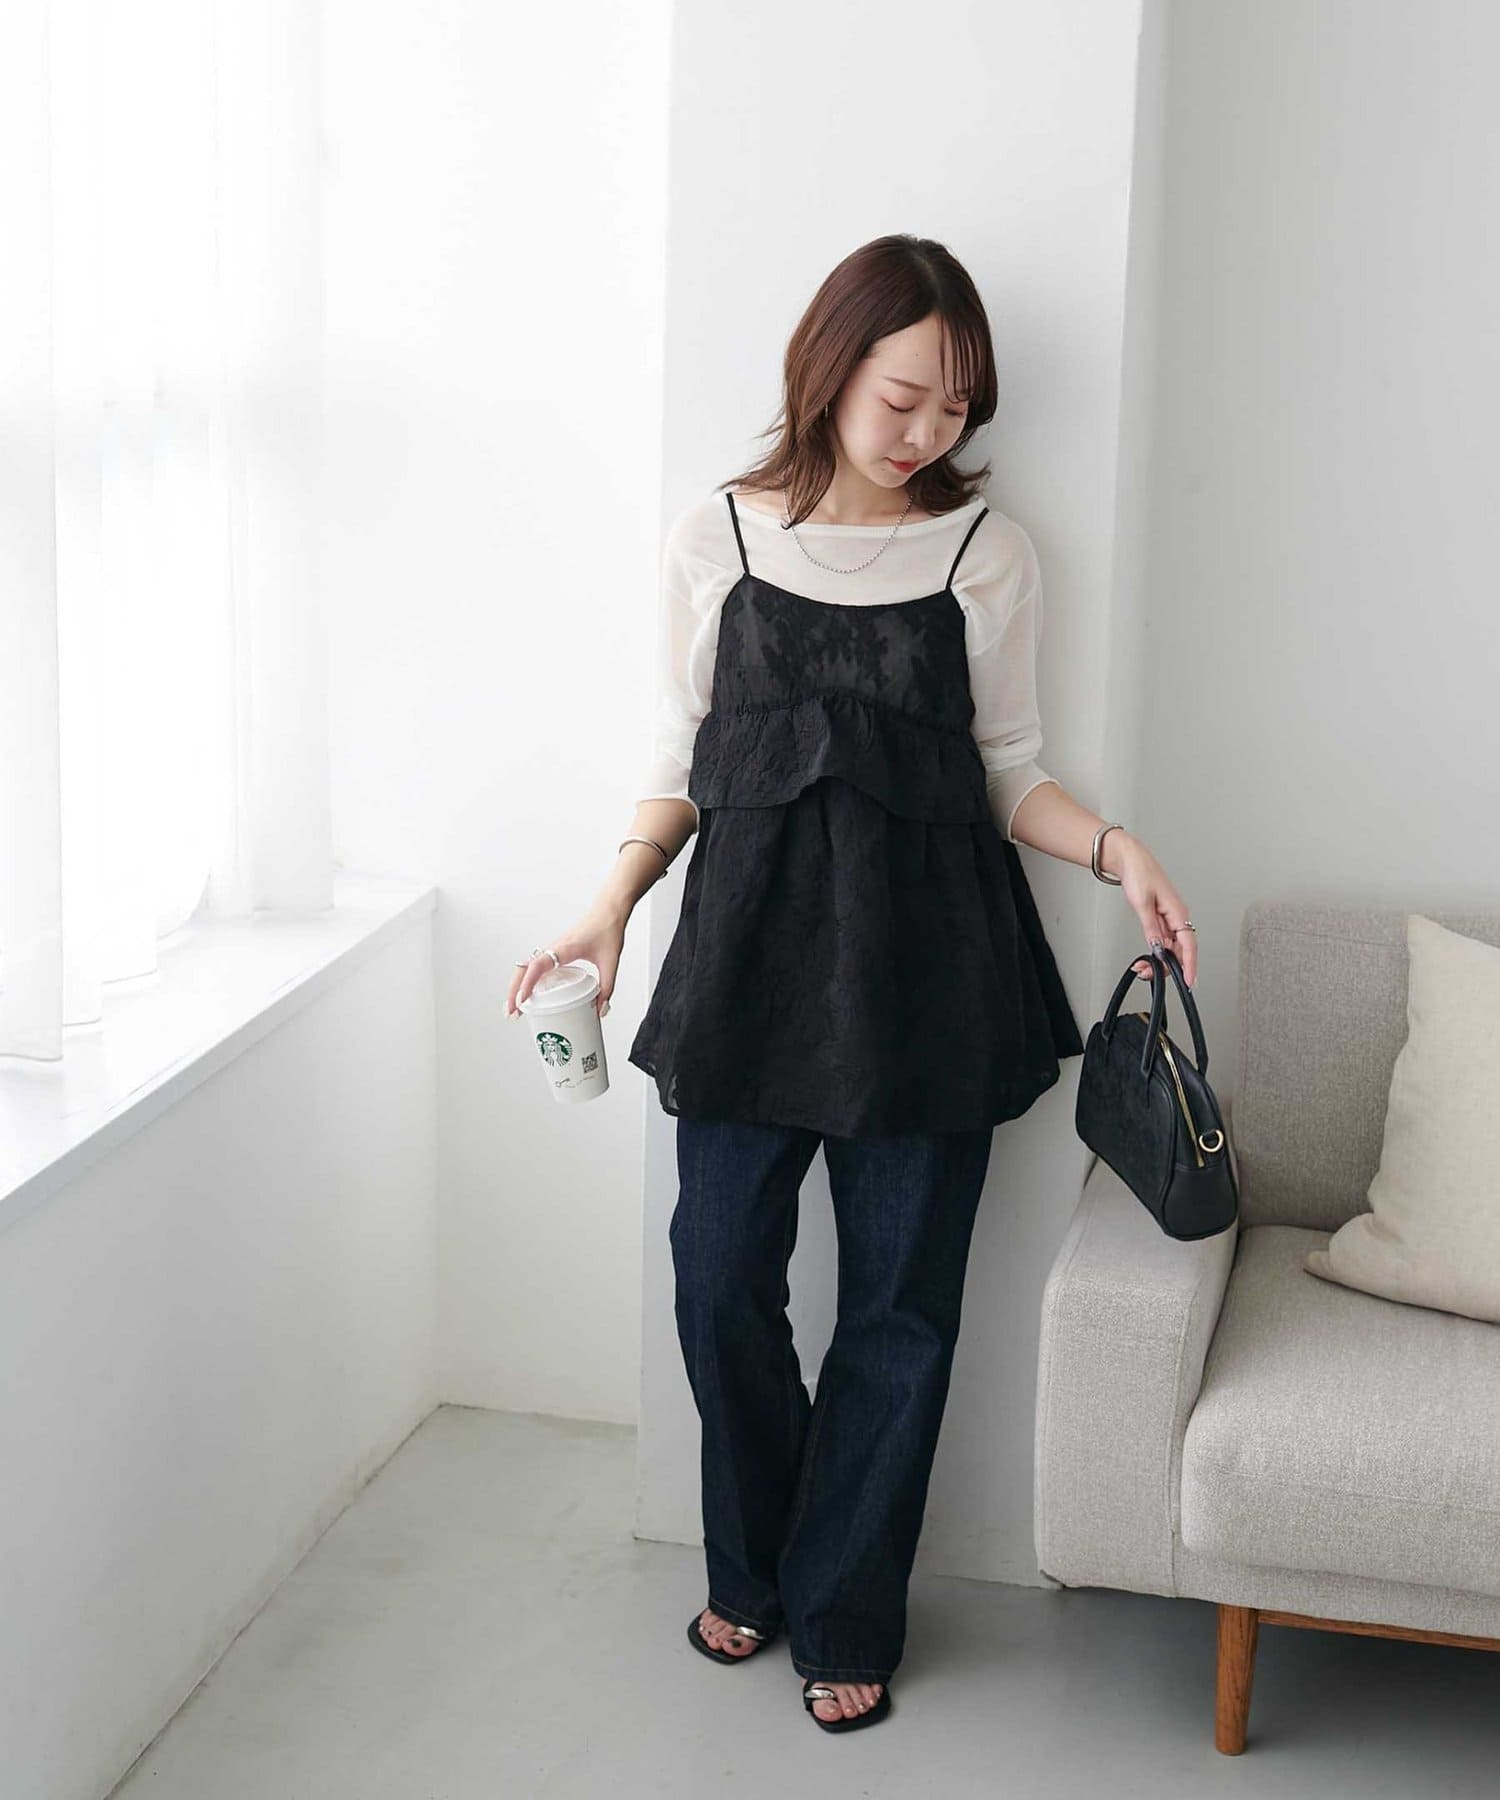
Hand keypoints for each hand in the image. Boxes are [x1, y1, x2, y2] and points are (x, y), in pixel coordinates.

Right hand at [507, 904, 625, 1021]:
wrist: (609, 911)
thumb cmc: (607, 929)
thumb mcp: (610, 962)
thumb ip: (607, 988)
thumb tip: (600, 1010)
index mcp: (564, 948)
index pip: (538, 966)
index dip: (527, 984)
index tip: (521, 1001)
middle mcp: (553, 948)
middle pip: (523, 969)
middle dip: (514, 991)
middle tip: (512, 1013)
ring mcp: (552, 950)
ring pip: (525, 968)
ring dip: (516, 986)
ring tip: (515, 1008)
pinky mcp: (555, 952)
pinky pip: (534, 966)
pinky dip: (526, 980)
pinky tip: (528, 994)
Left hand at [1113, 836, 1197, 988]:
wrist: (1130, 859)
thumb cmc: (1139, 873)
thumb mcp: (1142, 904)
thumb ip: (1151, 929)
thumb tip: (1158, 949)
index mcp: (1179, 913)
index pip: (1189, 946)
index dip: (1190, 966)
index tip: (1189, 982)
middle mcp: (1178, 917)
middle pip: (1180, 951)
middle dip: (1167, 966)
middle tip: (1147, 974)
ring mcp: (1170, 918)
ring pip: (1170, 948)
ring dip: (1158, 960)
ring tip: (1140, 967)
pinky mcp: (1161, 918)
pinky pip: (1163, 940)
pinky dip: (1155, 951)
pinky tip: (1145, 957)